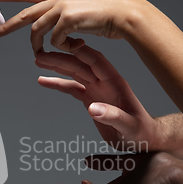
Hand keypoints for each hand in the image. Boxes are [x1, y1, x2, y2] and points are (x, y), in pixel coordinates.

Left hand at [0, 0, 136, 52]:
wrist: (122, 15)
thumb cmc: (103, 16)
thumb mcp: (78, 11)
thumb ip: (62, 16)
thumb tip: (49, 29)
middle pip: (25, 14)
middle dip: (6, 25)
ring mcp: (62, 7)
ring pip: (37, 30)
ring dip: (38, 46)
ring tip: (43, 55)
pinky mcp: (68, 19)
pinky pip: (55, 40)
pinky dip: (63, 48)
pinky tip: (78, 45)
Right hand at [35, 44, 158, 150]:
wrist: (143, 138)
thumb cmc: (141, 132)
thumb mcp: (129, 127)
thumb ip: (113, 116)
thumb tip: (93, 108)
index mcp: (115, 83)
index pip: (96, 62)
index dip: (80, 52)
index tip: (64, 44)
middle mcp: (104, 82)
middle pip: (80, 65)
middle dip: (60, 59)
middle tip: (41, 55)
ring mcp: (96, 89)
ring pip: (73, 73)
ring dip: (56, 67)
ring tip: (38, 61)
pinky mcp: (90, 98)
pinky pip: (71, 88)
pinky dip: (57, 84)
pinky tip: (44, 80)